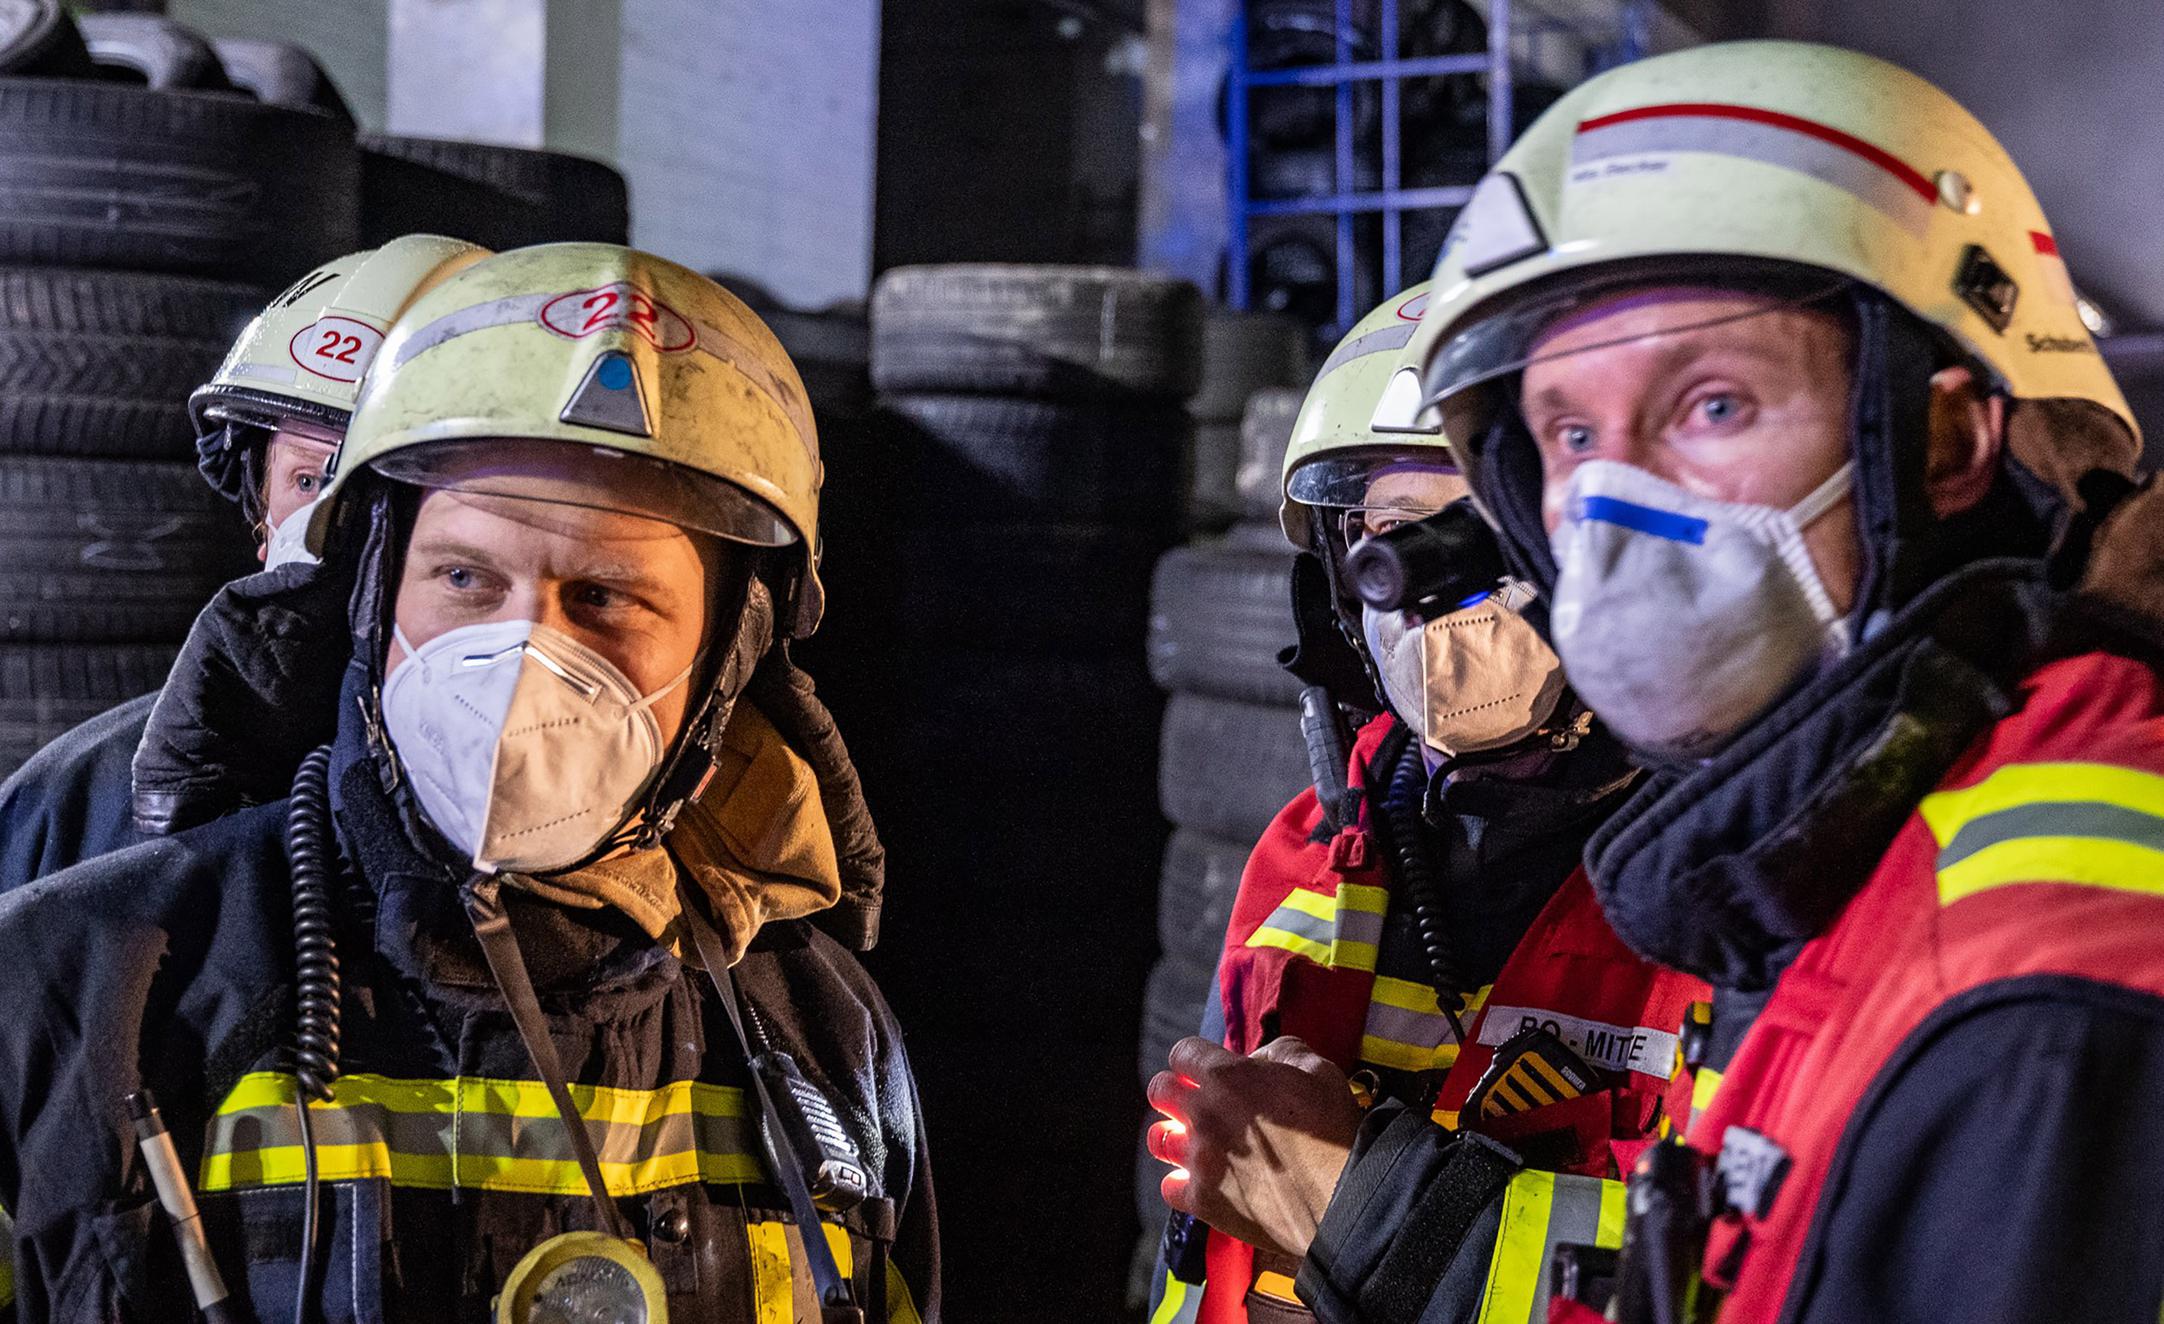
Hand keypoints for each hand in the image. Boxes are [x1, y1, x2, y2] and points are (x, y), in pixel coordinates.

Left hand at [1146, 1035, 1361, 1258]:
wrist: (1345, 1198)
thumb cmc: (1335, 1131)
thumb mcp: (1318, 1070)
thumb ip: (1281, 1052)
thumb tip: (1258, 1058)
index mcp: (1228, 1076)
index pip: (1183, 1053)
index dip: (1195, 1060)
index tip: (1206, 1072)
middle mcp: (1205, 1114)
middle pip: (1159, 1091)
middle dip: (1175, 1093)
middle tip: (1196, 1105)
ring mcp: (1200, 1159)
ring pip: (1157, 1139)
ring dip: (1173, 1137)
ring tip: (1195, 1144)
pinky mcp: (1204, 1200)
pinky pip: (1170, 1188)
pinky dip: (1182, 1184)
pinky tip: (1204, 1182)